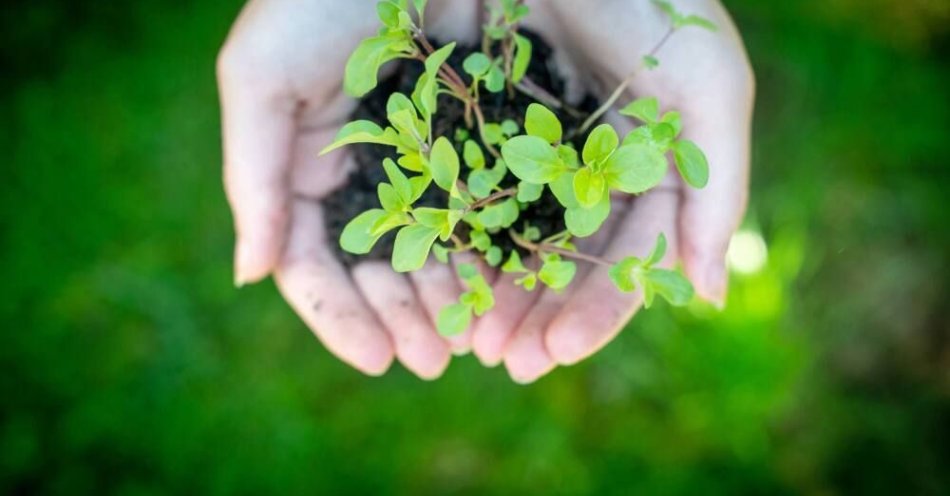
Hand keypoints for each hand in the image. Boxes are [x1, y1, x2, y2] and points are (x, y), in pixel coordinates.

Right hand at [217, 0, 483, 378]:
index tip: (373, 359)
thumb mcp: (262, 80)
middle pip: (382, 268)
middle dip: (405, 317)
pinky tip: (509, 287)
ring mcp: (425, 160)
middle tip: (433, 361)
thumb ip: (254, 178)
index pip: (316, 263)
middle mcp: (366, 175)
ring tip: (473, 340)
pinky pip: (488, 205)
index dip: (340, 315)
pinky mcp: (479, 138)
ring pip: (438, 248)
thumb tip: (249, 276)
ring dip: (451, 298)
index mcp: (307, 169)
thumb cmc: (314, 0)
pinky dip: (495, 250)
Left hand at [469, 0, 754, 381]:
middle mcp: (591, 167)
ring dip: (494, 290)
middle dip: (539, 313)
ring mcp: (535, 147)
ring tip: (470, 339)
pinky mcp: (483, 123)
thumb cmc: (656, 0)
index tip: (561, 352)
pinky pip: (467, 189)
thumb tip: (708, 296)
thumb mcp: (710, 88)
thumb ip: (717, 192)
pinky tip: (435, 276)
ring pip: (513, 234)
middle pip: (566, 259)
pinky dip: (455, 235)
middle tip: (506, 363)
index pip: (627, 257)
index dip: (597, 310)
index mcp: (648, 168)